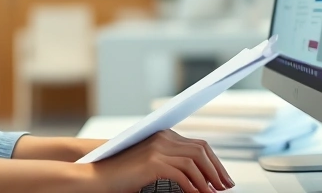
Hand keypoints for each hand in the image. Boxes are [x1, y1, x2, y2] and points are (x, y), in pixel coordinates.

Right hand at [88, 130, 233, 192]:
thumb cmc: (121, 173)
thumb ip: (172, 164)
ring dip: (207, 180)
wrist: (96, 174)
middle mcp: (162, 138)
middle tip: (225, 187)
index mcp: (163, 135)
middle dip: (217, 170)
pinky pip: (181, 174)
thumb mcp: (151, 165)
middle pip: (201, 150)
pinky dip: (193, 186)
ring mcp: (157, 149)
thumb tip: (199, 177)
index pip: (199, 145)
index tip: (222, 178)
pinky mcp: (151, 163)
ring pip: (194, 161)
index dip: (215, 162)